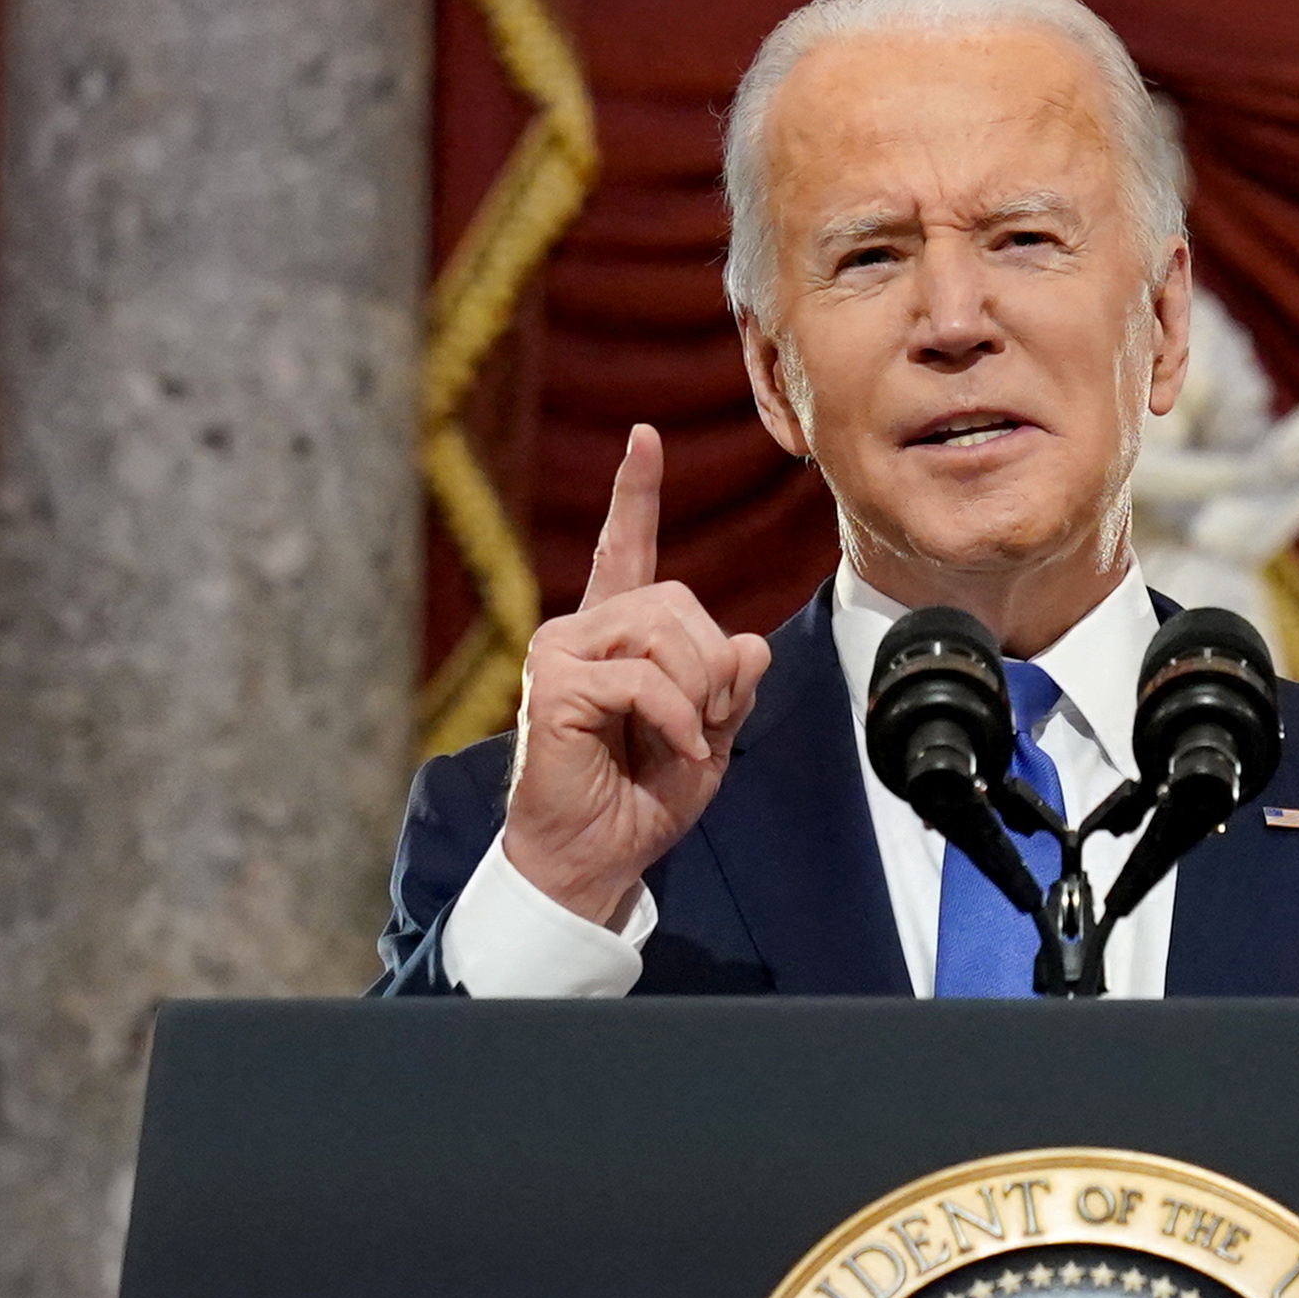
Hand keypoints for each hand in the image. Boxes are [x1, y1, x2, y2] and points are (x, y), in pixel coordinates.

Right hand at [498, 424, 773, 925]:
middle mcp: (580, 631)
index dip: (635, 494)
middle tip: (707, 722)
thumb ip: (731, 684)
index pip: (624, 549)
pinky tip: (674, 749)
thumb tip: (748, 643)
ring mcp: (558, 653)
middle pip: (676, 599)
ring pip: (663, 631)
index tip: (643, 438)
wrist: (593, 858)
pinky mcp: (551, 686)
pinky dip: (678, 718)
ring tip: (685, 737)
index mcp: (614, 635)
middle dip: (714, 664)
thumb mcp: (708, 734)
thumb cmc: (641, 798)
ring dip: (698, 692)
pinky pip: (643, 677)